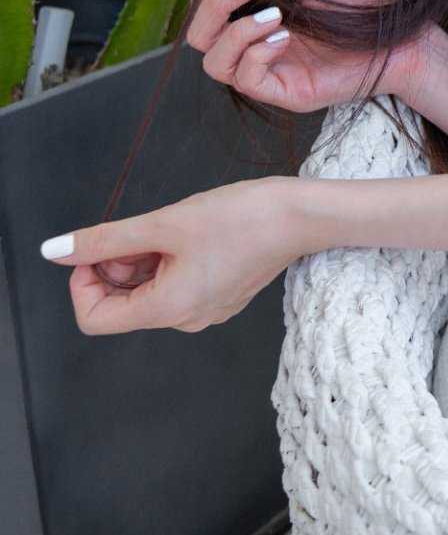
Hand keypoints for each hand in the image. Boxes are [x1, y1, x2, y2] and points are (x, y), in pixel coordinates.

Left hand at [41, 178, 305, 334]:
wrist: (303, 215)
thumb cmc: (243, 217)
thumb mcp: (165, 223)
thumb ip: (105, 240)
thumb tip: (56, 252)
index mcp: (169, 309)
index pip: (95, 318)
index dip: (83, 282)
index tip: (99, 248)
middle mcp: (186, 319)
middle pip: (123, 304)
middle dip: (117, 266)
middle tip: (143, 230)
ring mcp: (206, 309)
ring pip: (149, 292)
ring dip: (144, 261)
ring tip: (173, 229)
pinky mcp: (221, 295)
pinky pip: (176, 287)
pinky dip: (168, 263)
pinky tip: (192, 236)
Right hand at [187, 0, 438, 112]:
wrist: (400, 34)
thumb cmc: (357, 7)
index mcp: (255, 20)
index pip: (206, 14)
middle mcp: (255, 49)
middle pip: (200, 39)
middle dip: (213, 9)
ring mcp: (269, 74)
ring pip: (215, 63)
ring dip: (236, 33)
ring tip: (275, 15)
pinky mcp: (285, 93)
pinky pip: (246, 80)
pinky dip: (256, 54)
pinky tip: (284, 37)